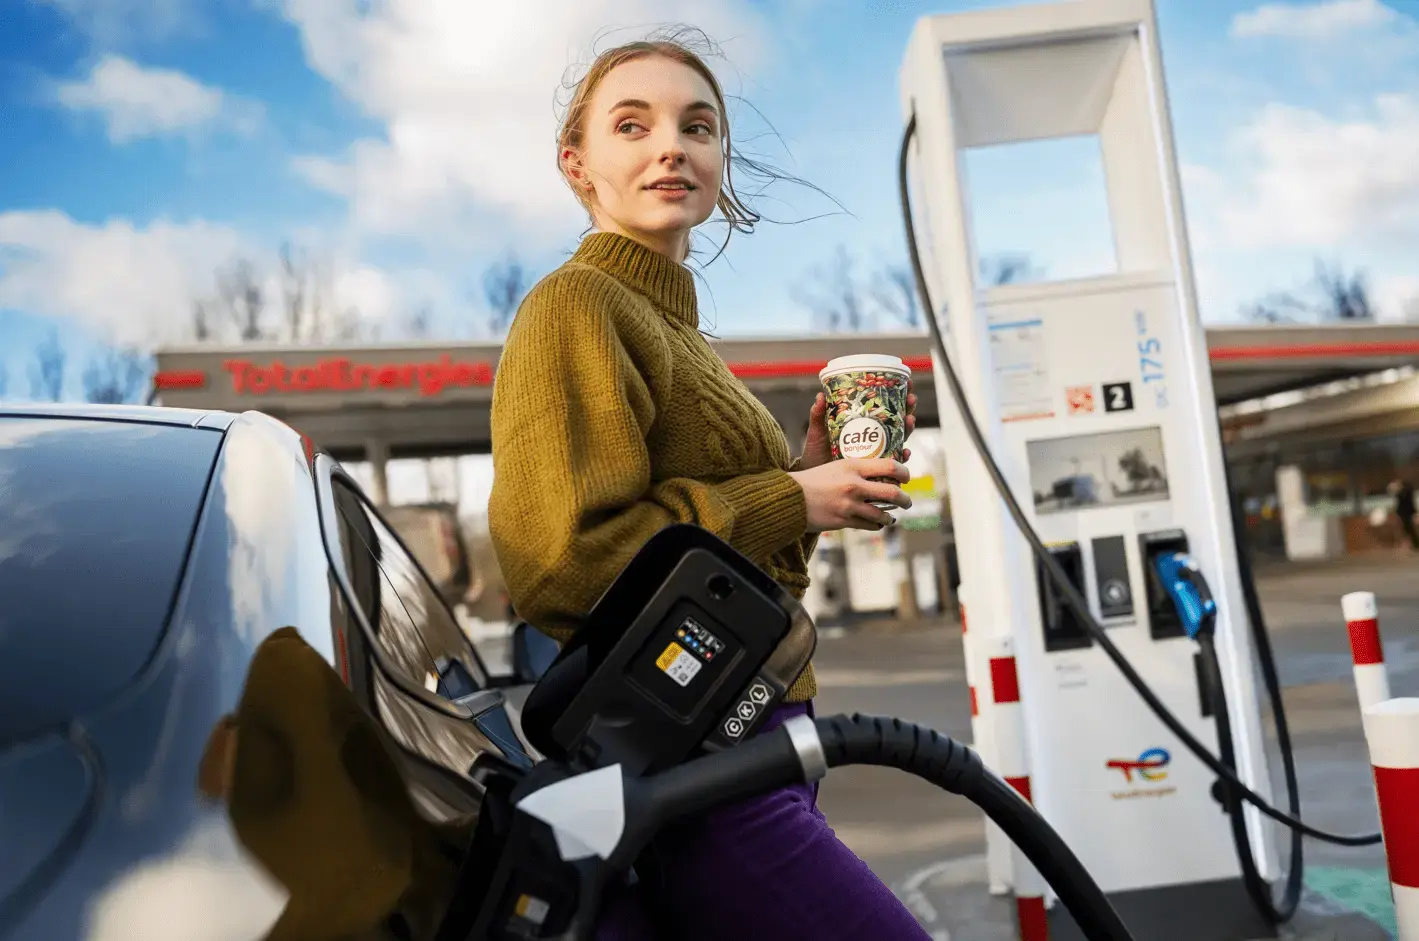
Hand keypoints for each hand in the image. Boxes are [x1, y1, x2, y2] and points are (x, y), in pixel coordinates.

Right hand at [789, 458, 911, 532]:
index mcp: (853, 466)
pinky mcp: (844, 520)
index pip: (889, 466)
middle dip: (904, 499)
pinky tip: (877, 523)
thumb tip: (879, 472)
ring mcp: (850, 505)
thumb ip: (857, 469)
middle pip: (892, 492)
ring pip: (882, 514)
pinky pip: (869, 525)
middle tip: (906, 501)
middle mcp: (854, 485)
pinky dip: (876, 525)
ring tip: (892, 516)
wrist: (791, 497)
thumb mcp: (835, 466)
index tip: (906, 477)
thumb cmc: (813, 479)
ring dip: (890, 516)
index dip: (904, 472)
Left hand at [796, 382, 918, 470]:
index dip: (897, 394)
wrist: (813, 477)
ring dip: (909, 428)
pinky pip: (894, 462)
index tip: (906, 383)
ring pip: (900, 438)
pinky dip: (902, 457)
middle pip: (897, 420)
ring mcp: (876, 451)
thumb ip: (818, 415)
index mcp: (862, 423)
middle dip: (908, 408)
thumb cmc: (816, 452)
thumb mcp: (817, 431)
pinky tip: (905, 452)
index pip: (883, 406)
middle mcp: (873, 437)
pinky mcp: (876, 468)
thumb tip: (820, 396)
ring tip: (910, 420)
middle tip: (911, 399)